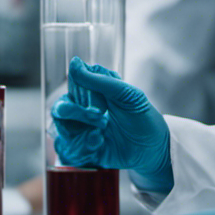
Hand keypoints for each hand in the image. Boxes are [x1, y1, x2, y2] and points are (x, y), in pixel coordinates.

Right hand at [51, 57, 172, 192]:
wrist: (153, 151)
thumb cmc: (143, 118)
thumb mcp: (128, 95)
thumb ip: (99, 80)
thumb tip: (74, 63)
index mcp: (94, 89)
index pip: (73, 83)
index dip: (81, 90)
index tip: (99, 101)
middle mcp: (83, 107)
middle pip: (61, 105)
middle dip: (78, 112)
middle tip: (99, 116)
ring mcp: (80, 128)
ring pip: (60, 125)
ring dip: (81, 128)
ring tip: (100, 133)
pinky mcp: (80, 147)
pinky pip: (65, 147)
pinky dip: (82, 146)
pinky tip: (99, 144)